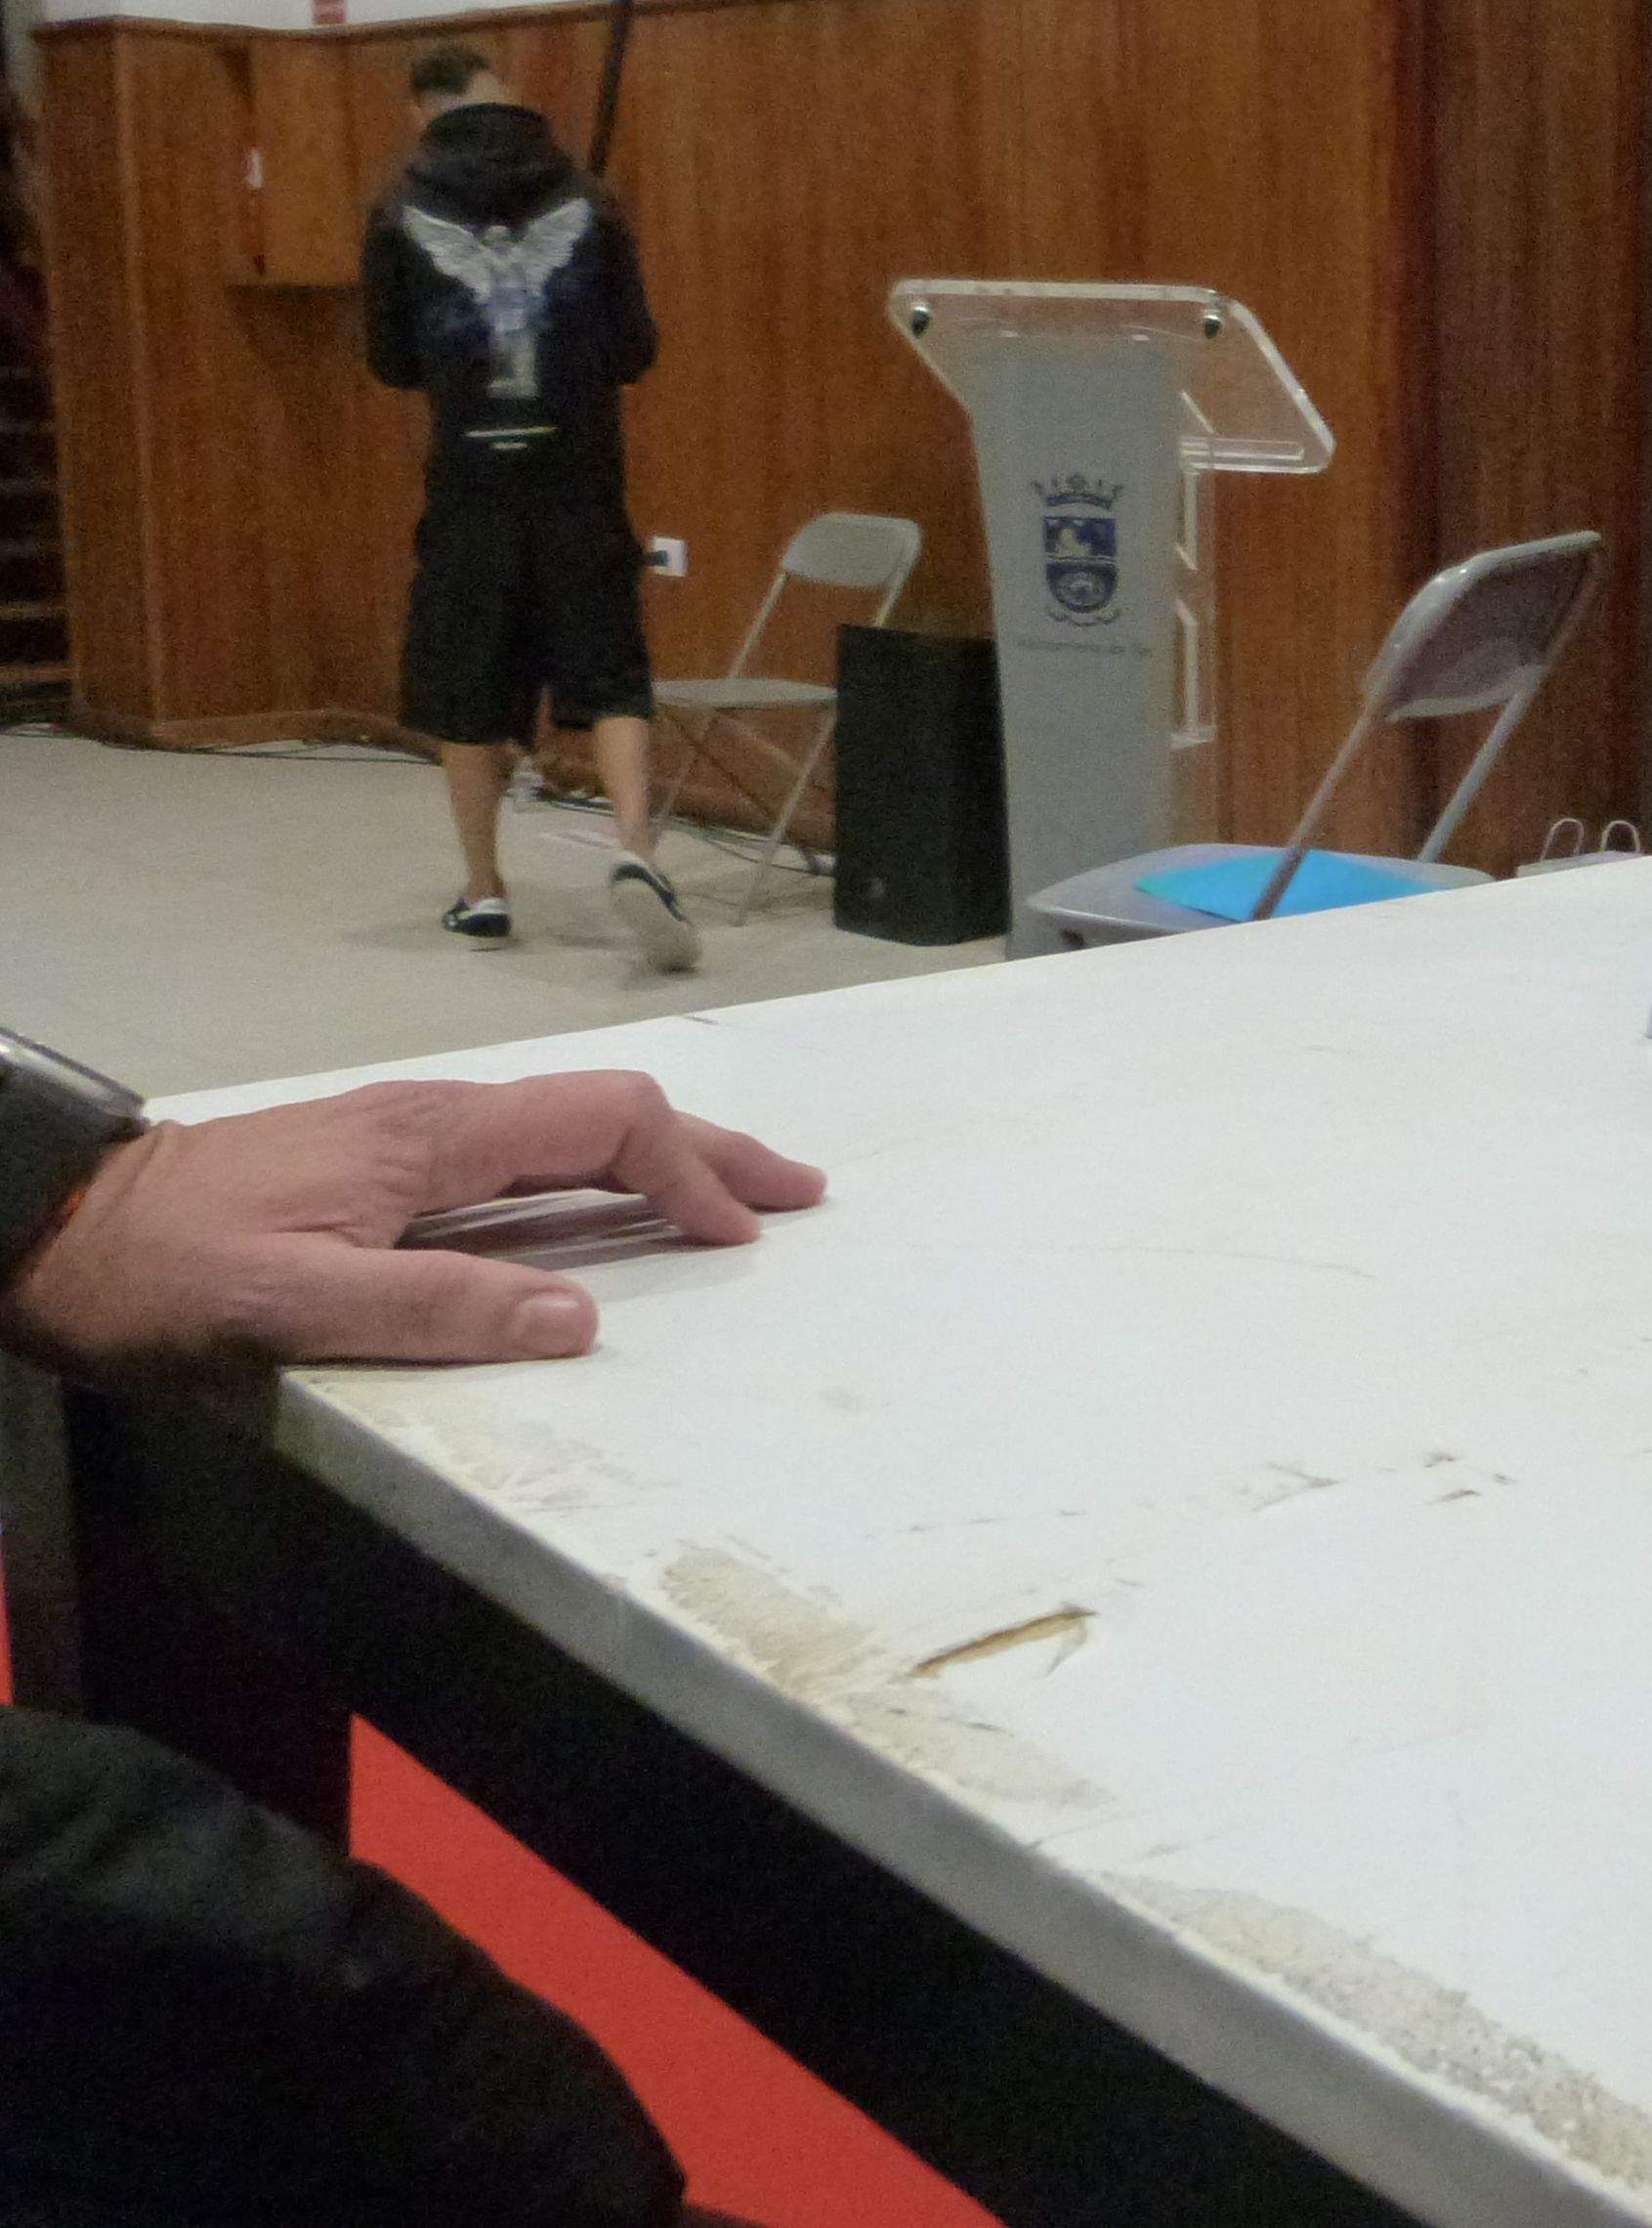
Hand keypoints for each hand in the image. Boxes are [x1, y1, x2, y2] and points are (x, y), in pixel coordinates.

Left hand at [3, 1072, 825, 1386]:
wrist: (48, 1231)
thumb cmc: (158, 1273)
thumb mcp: (286, 1307)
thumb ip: (433, 1312)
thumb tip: (582, 1321)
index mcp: (429, 1138)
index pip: (604, 1121)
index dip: (687, 1172)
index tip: (738, 1236)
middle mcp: (430, 1122)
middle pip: (605, 1113)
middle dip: (709, 1152)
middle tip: (795, 1194)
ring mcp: (404, 1142)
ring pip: (567, 1134)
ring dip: (660, 1166)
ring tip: (726, 1211)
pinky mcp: (377, 1173)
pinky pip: (522, 1165)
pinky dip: (598, 1186)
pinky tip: (605, 1227)